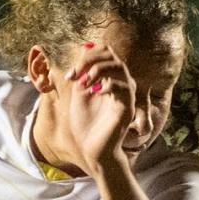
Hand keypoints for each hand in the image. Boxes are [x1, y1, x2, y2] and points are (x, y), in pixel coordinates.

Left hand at [65, 42, 134, 174]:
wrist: (91, 151)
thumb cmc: (86, 126)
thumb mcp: (79, 94)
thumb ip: (82, 73)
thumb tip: (83, 48)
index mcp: (110, 80)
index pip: (106, 53)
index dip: (87, 56)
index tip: (71, 74)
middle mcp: (120, 85)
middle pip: (112, 56)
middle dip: (90, 61)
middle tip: (75, 76)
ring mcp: (126, 96)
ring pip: (119, 67)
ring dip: (98, 70)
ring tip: (84, 84)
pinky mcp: (127, 108)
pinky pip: (124, 87)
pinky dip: (107, 85)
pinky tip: (94, 93)